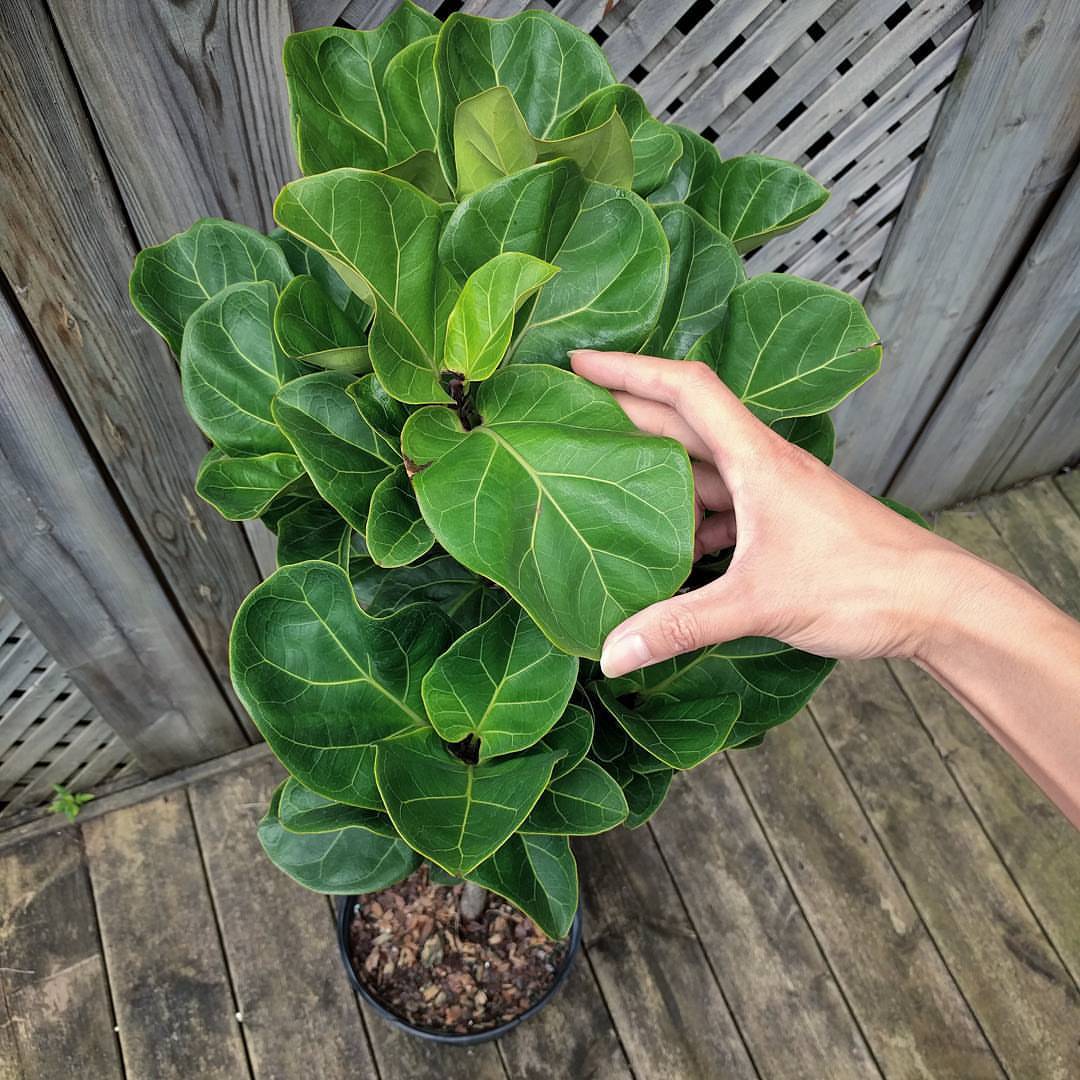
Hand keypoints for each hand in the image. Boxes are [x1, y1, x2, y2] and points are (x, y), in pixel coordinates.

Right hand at [569, 350, 971, 677]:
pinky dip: (689, 516)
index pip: (685, 389)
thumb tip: (612, 654)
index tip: (579, 362)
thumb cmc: (862, 582)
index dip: (628, 368)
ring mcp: (773, 493)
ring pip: (701, 467)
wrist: (936, 602)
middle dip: (625, 413)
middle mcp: (762, 464)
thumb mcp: (758, 603)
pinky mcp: (783, 523)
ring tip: (604, 478)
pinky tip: (668, 542)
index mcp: (757, 458)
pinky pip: (722, 506)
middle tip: (569, 416)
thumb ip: (681, 627)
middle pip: (683, 422)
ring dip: (656, 468)